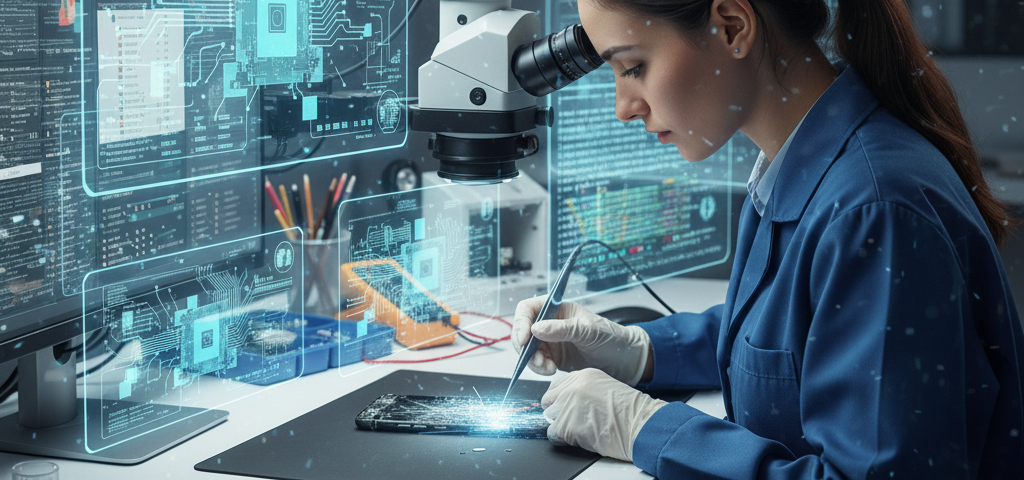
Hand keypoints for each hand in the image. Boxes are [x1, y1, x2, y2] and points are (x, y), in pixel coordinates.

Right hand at [512, 296, 652, 385]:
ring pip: (528, 350)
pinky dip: (539, 368)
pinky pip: (537, 362)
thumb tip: (535, 329)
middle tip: (536, 360)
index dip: (521, 322)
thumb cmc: (610, 338)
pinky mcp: (553, 358)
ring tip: (548, 368)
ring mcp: (550, 341)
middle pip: (523, 331)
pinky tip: (552, 370)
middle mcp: (550, 323)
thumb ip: (562, 329)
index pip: (528, 309)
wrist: (624, 361)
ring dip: (533, 361)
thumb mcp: (588, 331)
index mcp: (557, 309)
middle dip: (525, 347)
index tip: (523, 339)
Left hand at [542, 369, 667, 461]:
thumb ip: (583, 391)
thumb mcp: (605, 389)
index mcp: (584, 376)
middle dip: (559, 413)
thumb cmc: (630, 413)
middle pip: (549, 401)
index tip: (567, 407)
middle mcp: (574, 387)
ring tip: (584, 428)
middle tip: (577, 420)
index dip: (560, 400)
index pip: (556, 386)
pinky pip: (553, 434)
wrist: (641, 426)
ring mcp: (568, 405)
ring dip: (563, 427)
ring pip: (550, 418)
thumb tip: (564, 402)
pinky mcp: (567, 425)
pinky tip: (581, 437)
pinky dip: (564, 440)